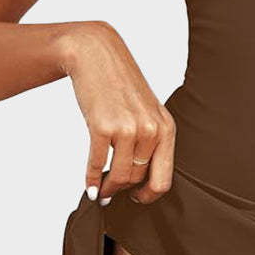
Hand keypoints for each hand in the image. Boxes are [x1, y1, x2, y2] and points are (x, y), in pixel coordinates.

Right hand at [59, 21, 175, 205]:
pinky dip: (90, 180)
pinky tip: (88, 186)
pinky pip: (97, 165)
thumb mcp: (147, 111)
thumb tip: (137, 180)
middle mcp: (151, 130)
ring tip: (100, 189)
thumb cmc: (121, 85)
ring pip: (119, 176)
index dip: (148, 196)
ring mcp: (128, 129)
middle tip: (111, 192)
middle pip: (137, 179)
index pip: (164, 179)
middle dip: (123, 190)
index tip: (136, 198)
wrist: (97, 55)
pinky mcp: (103, 126)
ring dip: (107, 188)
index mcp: (166, 128)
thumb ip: (149, 141)